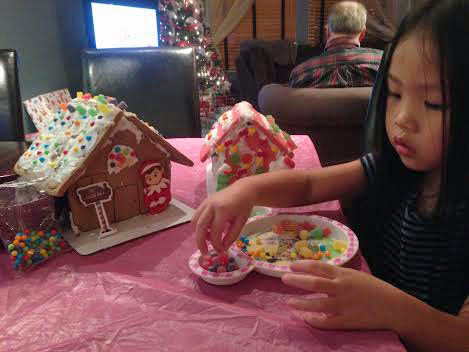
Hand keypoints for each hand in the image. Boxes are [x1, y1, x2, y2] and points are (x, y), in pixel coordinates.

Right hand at [192, 179, 253, 254]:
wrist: (243, 189)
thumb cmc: (244, 206)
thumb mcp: (241, 222)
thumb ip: (232, 236)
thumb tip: (222, 248)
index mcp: (223, 210)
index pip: (215, 231)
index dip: (216, 243)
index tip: (220, 251)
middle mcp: (211, 205)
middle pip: (200, 226)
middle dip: (200, 242)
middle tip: (205, 252)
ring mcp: (206, 202)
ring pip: (195, 221)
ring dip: (199, 233)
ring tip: (209, 240)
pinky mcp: (204, 202)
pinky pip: (197, 216)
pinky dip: (200, 226)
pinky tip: (209, 230)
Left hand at [282, 260, 406, 329]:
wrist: (395, 307)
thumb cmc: (375, 289)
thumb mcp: (357, 275)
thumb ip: (339, 274)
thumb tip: (320, 272)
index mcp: (344, 274)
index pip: (319, 266)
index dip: (303, 265)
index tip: (291, 265)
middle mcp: (342, 288)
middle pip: (314, 283)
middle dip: (297, 280)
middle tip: (284, 278)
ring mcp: (344, 305)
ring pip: (317, 304)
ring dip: (301, 303)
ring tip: (289, 302)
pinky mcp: (347, 321)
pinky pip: (327, 322)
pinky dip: (315, 321)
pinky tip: (306, 319)